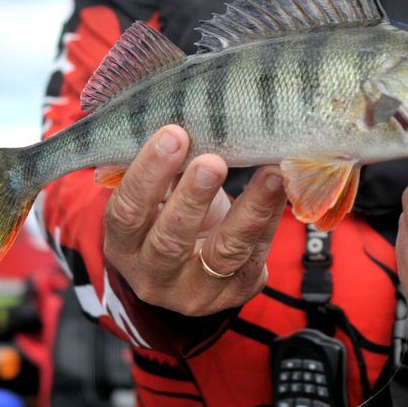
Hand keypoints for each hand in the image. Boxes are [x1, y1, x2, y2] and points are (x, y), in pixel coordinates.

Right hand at [103, 125, 286, 315]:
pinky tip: (283, 188)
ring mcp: (196, 291)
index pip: (127, 211)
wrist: (189, 268)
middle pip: (170, 241)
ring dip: (250, 210)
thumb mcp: (156, 195)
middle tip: (213, 160)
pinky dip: (272, 219)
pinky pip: (256, 255)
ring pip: (223, 253)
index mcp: (123, 245)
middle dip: (193, 197)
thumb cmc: (168, 213)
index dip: (148, 173)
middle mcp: (153, 276)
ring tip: (271, 173)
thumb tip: (182, 114)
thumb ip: (161, 167)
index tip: (173, 133)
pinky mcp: (236, 292)